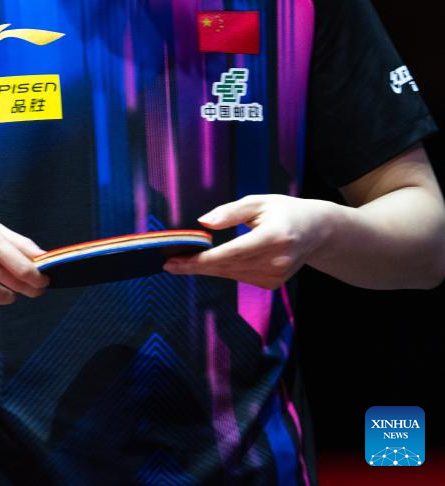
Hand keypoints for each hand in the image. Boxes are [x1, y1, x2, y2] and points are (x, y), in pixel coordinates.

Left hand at [162, 194, 330, 289]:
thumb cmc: (284, 210)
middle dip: (195, 265)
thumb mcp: (258, 202)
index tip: (175, 260)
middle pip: (227, 266)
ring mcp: (276, 276)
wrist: (316, 231)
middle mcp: (277, 261)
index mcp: (274, 237)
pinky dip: (222, 270)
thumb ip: (230, 212)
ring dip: (205, 269)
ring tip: (180, 261)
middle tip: (167, 262)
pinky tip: (206, 263)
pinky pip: (239, 277)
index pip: (230, 253)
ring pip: (231, 274)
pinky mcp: (273, 283)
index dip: (201, 259)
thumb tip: (203, 223)